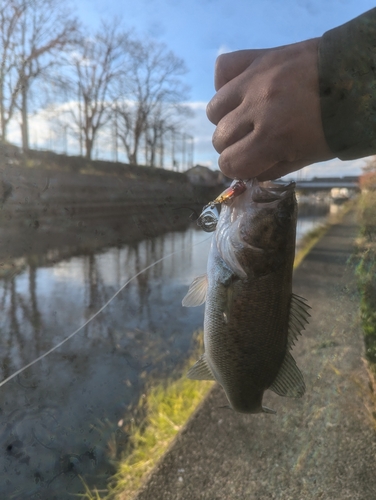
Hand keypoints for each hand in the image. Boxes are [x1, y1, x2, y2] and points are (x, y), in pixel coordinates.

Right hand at [206, 39, 334, 180]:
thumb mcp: (307, 157)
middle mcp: (258, 108)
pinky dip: (225, 84)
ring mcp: (254, 80)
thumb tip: (247, 173)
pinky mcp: (258, 58)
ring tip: (246, 117)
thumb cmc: (335, 124)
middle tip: (251, 143)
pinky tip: (240, 92)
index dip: (238, 169)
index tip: (249, 164)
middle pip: (220, 139)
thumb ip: (272, 168)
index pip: (230, 164)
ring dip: (227, 119)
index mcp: (273, 138)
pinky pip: (222, 69)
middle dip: (234, 147)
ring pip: (214, 110)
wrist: (356, 77)